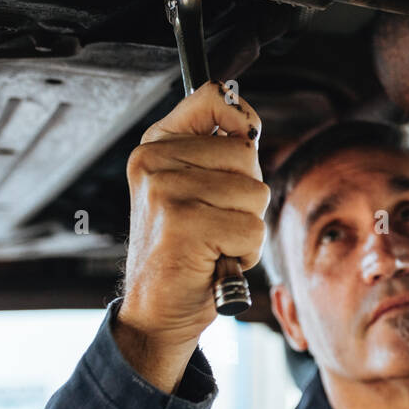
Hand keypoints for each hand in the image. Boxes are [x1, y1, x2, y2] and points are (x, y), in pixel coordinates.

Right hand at [118, 83, 268, 391]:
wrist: (156, 311)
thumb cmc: (183, 252)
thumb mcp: (195, 190)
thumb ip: (216, 152)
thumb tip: (247, 123)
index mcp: (155, 146)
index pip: (212, 96)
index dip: (242, 118)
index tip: (245, 138)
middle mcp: (153, 162)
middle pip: (247, 154)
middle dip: (247, 195)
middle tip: (215, 223)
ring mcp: (164, 191)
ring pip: (255, 194)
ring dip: (247, 228)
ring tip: (213, 243)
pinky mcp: (181, 223)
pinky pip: (252, 229)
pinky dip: (245, 253)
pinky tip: (213, 261)